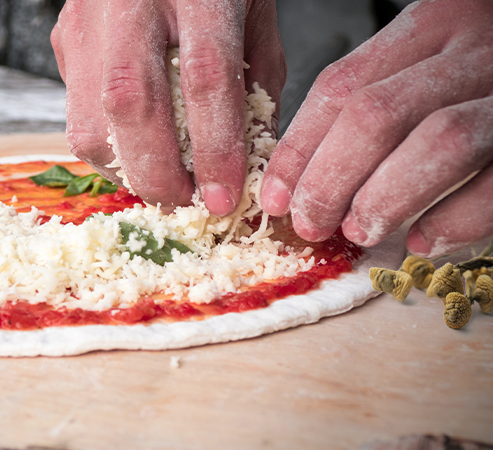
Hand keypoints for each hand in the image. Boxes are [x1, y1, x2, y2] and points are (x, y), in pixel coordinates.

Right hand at [51, 0, 284, 213]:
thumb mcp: (253, 13)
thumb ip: (255, 83)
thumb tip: (246, 161)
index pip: (205, 80)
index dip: (215, 150)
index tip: (224, 198)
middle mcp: (130, 5)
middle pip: (130, 107)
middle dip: (157, 175)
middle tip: (184, 201)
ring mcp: (87, 23)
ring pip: (87, 124)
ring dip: (125, 169)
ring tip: (159, 178)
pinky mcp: (63, 40)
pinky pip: (76, 114)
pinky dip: (108, 144)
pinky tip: (135, 144)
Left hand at [261, 0, 492, 257]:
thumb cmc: (486, 81)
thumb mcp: (432, 64)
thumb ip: (380, 100)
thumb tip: (303, 176)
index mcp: (433, 23)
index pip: (343, 85)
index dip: (300, 148)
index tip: (275, 196)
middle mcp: (477, 47)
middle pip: (377, 112)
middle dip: (329, 177)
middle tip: (311, 223)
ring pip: (439, 141)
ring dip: (385, 197)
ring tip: (358, 231)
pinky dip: (458, 217)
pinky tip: (424, 239)